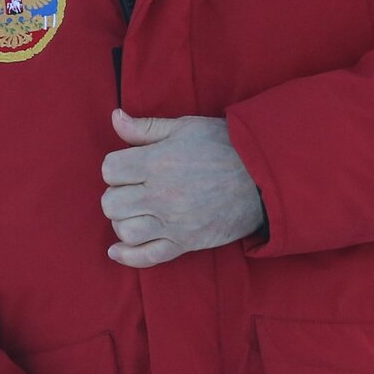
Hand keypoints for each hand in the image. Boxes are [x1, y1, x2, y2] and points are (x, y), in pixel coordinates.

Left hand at [100, 109, 263, 266]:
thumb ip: (145, 127)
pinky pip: (147, 257)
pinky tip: (117, 249)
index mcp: (157, 163)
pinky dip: (127, 256)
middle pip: (111, 203)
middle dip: (117, 194)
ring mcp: (173, 222)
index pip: (109, 170)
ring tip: (136, 211)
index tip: (130, 166)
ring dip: (124, 221)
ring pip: (125, 230)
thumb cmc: (225, 146)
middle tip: (134, 189)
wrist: (264, 177)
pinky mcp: (186, 242)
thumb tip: (115, 116)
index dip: (116, 167)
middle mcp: (161, 195)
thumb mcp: (185, 127)